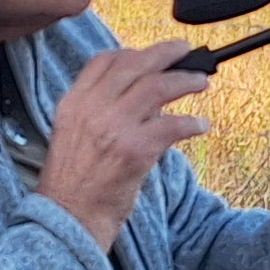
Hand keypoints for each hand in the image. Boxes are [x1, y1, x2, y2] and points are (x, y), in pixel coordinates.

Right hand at [36, 40, 210, 249]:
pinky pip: (173, 125)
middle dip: (165, 53)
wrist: (69, 218)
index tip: (150, 55)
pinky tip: (200, 125)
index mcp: (74, 103)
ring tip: (200, 82)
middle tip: (184, 51)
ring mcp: (114, 127)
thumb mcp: (74, 136)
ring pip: (158, 87)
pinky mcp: (135, 150)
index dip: (131, 52)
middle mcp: (92, 109)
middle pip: (134, 65)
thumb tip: (143, 97)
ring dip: (185, 81)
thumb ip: (100, 111)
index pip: (103, 61)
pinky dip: (192, 123)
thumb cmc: (74, 184)